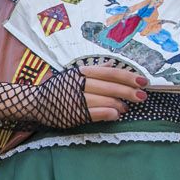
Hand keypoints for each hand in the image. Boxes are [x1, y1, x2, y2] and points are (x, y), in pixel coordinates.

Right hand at [32, 66, 147, 128]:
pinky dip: (110, 113)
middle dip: (129, 92)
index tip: (143, 81)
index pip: (110, 73)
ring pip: (106, 100)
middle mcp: (80, 83)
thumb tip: (113, 64)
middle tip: (142, 97)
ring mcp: (77, 99)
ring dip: (120, 104)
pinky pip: (97, 113)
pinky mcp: (75, 114)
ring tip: (126, 108)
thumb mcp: (75, 74)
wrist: (35, 102)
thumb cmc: (59, 88)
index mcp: (82, 72)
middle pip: (111, 87)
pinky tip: (116, 114)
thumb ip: (96, 70)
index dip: (128, 77)